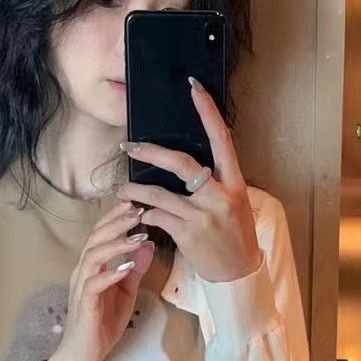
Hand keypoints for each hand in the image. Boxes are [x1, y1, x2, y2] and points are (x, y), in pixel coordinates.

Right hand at [45, 202, 154, 360]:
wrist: (82, 355)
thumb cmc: (101, 324)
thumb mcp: (126, 293)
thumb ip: (135, 269)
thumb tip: (148, 244)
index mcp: (92, 267)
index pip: (100, 235)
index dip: (115, 218)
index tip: (134, 205)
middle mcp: (83, 272)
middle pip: (95, 238)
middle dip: (116, 223)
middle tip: (137, 212)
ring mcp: (81, 287)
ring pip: (93, 256)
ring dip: (116, 245)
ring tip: (137, 237)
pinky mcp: (84, 304)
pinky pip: (94, 283)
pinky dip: (110, 273)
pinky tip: (127, 268)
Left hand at [115, 78, 261, 283]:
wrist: (238, 272)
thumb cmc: (235, 235)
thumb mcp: (234, 203)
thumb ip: (214, 183)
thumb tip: (186, 165)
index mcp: (234, 183)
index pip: (221, 139)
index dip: (208, 112)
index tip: (193, 88)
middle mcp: (219, 196)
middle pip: (181, 164)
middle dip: (151, 153)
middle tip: (129, 147)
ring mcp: (202, 216)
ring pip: (159, 195)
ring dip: (135, 190)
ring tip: (122, 189)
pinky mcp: (187, 234)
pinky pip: (157, 218)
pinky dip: (146, 215)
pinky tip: (141, 216)